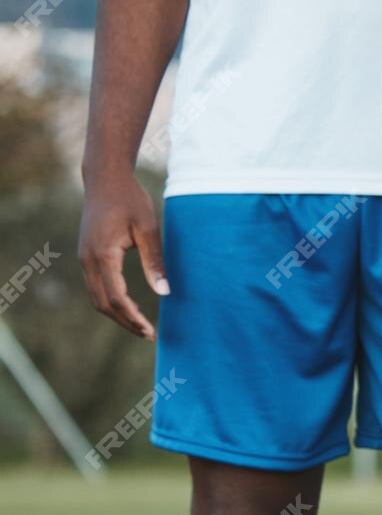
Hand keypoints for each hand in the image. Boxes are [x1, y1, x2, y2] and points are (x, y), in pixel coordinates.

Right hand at [78, 169, 167, 339]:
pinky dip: (110, 302)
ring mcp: (84, 257)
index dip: (133, 318)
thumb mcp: (148, 229)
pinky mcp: (87, 255)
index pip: (116, 298)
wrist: (105, 179)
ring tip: (140, 327)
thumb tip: (164, 292)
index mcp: (103, 255)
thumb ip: (154, 261)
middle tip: (149, 335)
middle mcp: (88, 259)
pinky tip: (128, 308)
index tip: (151, 331)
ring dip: (117, 315)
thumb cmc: (130, 200)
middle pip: (103, 303)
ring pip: (96, 297)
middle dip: (125, 322)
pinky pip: (95, 286)